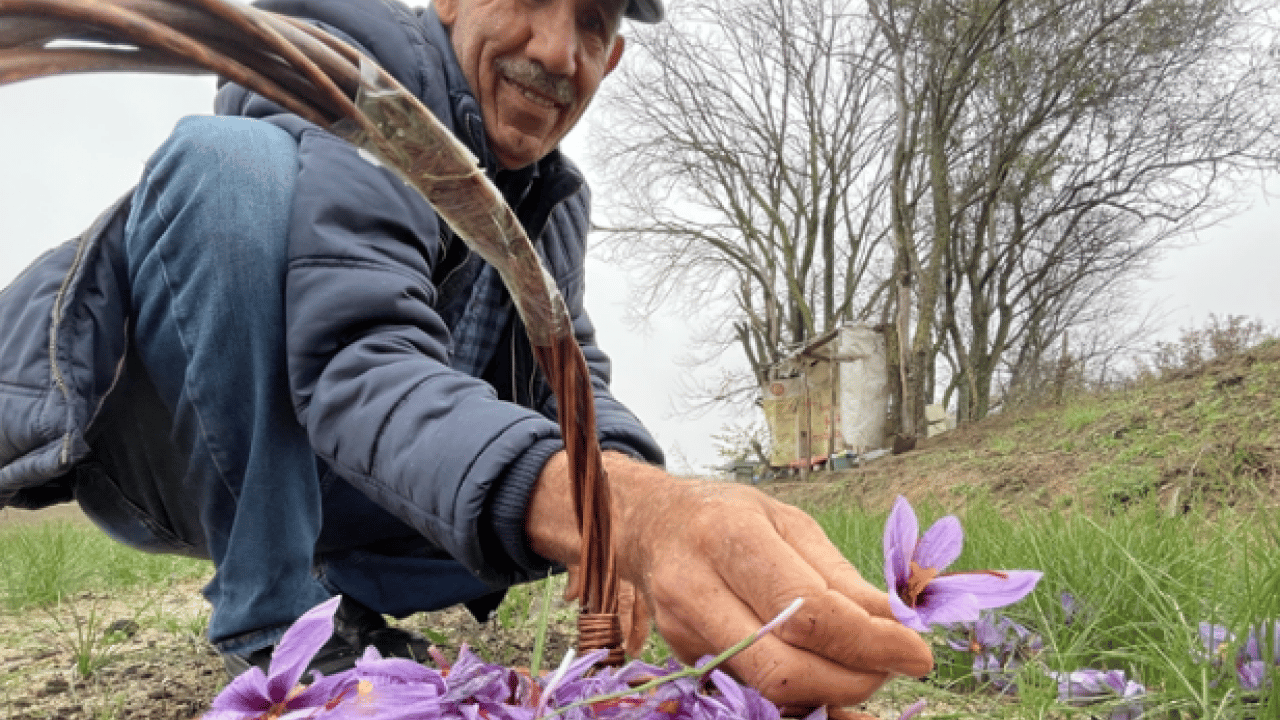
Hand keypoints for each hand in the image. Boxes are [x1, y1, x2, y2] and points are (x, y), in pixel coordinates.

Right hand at [527, 452, 933, 708]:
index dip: (870, 641)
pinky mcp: (685, 658)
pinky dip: (801, 691)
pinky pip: (754, 689)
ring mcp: (683, 632)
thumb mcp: (788, 523)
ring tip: (868, 668)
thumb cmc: (726, 516)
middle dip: (854, 680)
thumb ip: (839, 577)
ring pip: (769, 688)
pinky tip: (828, 674)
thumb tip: (898, 623)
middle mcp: (696, 588)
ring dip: (832, 691)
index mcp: (729, 537)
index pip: (808, 610)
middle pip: (784, 665)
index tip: (916, 650)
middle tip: (895, 666)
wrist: (648, 526)